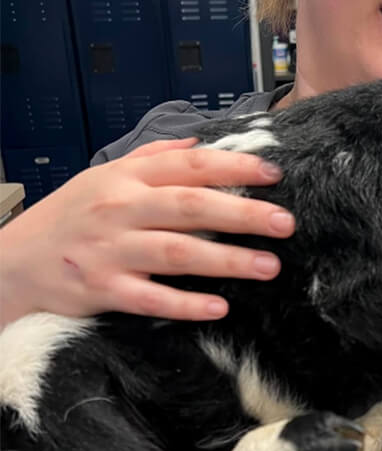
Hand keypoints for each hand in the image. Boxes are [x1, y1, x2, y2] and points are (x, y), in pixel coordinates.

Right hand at [0, 138, 294, 323]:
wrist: (10, 262)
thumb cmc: (69, 216)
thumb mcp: (104, 175)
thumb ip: (153, 158)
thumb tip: (200, 143)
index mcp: (127, 177)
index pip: (191, 165)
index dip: (235, 167)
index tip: (274, 174)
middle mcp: (121, 209)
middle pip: (192, 207)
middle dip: (243, 215)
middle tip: (285, 223)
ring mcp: (111, 251)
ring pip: (178, 253)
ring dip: (228, 261)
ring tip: (269, 266)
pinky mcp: (101, 290)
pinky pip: (149, 299)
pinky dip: (184, 304)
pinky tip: (218, 307)